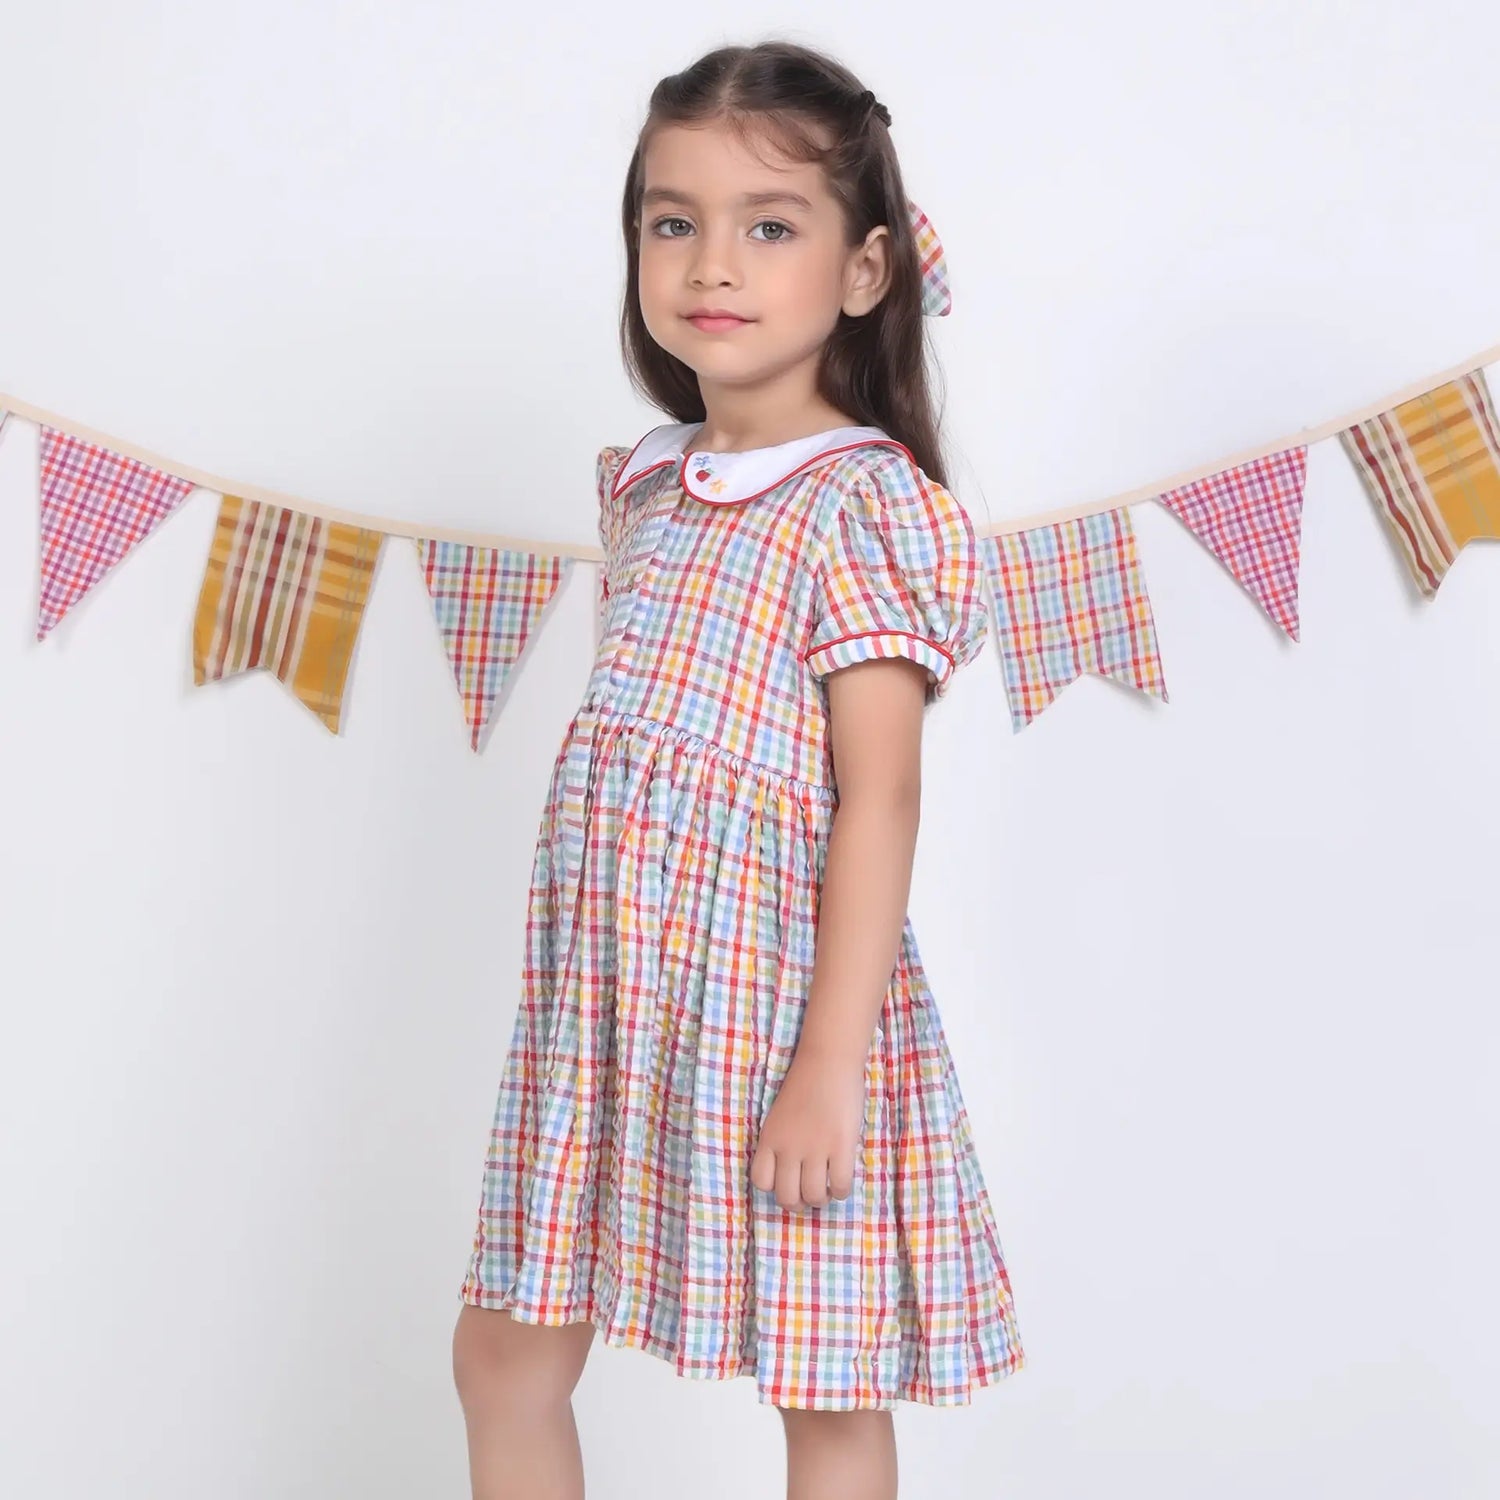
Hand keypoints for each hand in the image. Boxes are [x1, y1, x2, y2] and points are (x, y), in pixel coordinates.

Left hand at [750, 1051, 866, 1209]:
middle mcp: (788, 1148)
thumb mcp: (779, 1115)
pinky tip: (842, 1180)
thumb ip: (782, 1141)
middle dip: (799, 1203)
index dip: (775, 1188)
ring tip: (827, 1188)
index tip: (788, 1181)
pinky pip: (839, 1185)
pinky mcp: (841, 1146)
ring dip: (821, 1198)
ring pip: (814, 1195)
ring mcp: (815, 1148)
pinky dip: (841, 1190)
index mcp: (769, 1139)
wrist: (828, 1060)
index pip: (761, 1181)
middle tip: (810, 1194)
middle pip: (787, 1197)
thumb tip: (793, 1170)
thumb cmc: (805, 1083)